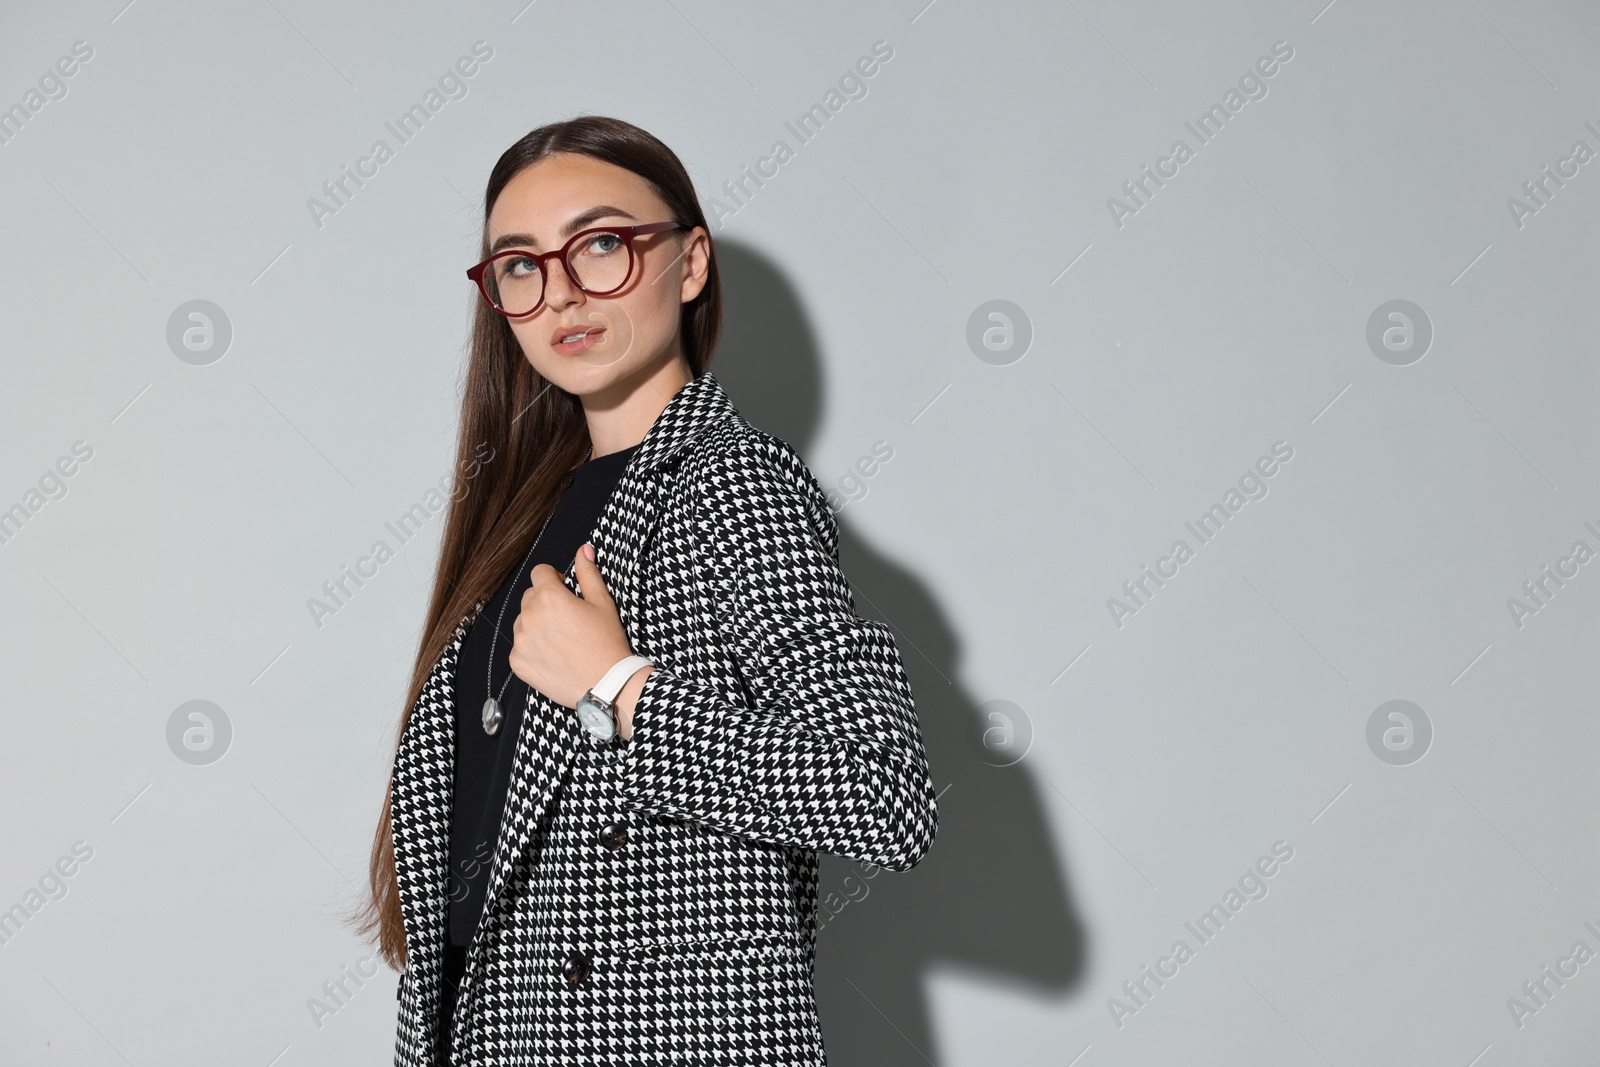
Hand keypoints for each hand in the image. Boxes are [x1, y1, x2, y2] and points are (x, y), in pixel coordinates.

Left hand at [508, 542, 635, 712]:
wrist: (606, 684)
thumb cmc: (607, 643)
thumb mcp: (602, 603)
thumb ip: (588, 573)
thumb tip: (584, 549)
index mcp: (549, 597)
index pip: (539, 572)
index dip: (554, 578)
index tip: (564, 589)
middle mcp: (529, 616)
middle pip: (530, 596)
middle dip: (545, 601)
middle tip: (567, 618)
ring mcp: (521, 641)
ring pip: (523, 621)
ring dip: (537, 624)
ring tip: (561, 639)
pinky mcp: (518, 662)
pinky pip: (519, 646)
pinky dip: (532, 648)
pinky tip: (553, 655)